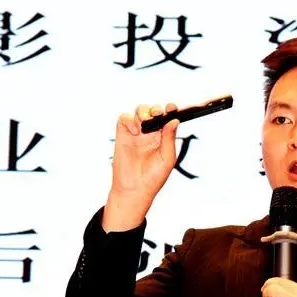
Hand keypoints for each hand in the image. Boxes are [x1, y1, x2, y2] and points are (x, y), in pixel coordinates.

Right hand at [103, 103, 179, 230]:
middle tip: (158, 113)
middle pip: (153, 110)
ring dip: (143, 111)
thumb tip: (174, 120)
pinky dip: (130, 119)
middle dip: (156, 109)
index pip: (167, 118)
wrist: (134, 190)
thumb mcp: (167, 158)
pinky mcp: (123, 135)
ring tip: (145, 122)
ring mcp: (136, 133)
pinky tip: (136, 131)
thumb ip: (169, 138)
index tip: (172, 107)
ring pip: (139, 111)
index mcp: (163, 137)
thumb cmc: (153, 178)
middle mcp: (150, 133)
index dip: (170, 110)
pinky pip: (124, 118)